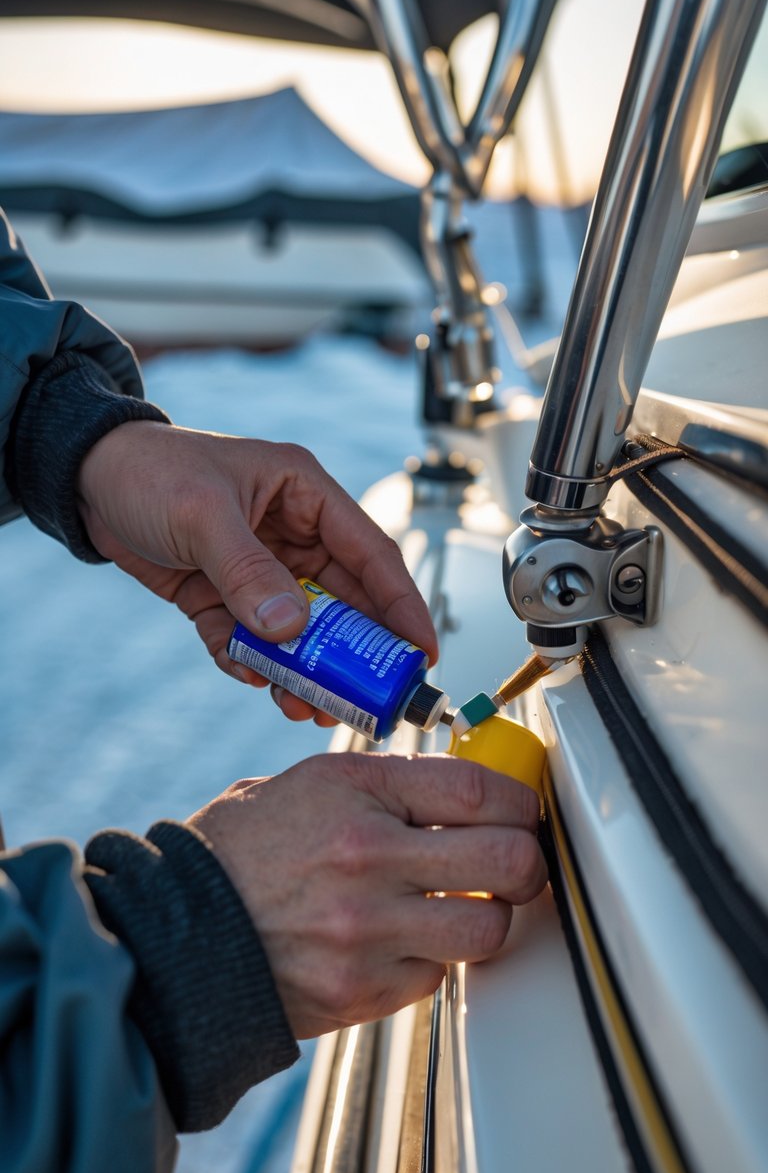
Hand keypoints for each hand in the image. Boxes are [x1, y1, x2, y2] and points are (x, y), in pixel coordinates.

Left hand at [77, 421, 436, 724]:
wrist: (83, 479)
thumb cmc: (147, 468)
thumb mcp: (202, 514)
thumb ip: (249, 572)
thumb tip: (291, 630)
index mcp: (306, 493)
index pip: (372, 553)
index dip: (402, 605)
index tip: (421, 653)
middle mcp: (292, 532)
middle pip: (343, 602)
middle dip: (352, 654)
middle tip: (363, 698)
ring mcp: (260, 567)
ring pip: (298, 630)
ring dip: (303, 668)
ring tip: (302, 704)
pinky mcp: (225, 595)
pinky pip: (250, 639)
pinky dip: (251, 661)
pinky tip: (249, 676)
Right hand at [190, 752, 546, 1038]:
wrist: (178, 932)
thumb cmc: (239, 852)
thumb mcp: (309, 784)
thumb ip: (387, 786)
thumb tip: (461, 794)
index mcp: (355, 792)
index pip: (478, 790)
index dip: (520, 801)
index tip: (522, 812)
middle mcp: (367, 858)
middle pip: (506, 860)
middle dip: (527, 862)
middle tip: (517, 864)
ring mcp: (367, 931)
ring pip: (487, 928)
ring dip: (489, 919)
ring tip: (467, 908)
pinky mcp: (362, 991)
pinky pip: (438, 976)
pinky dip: (432, 960)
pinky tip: (403, 943)